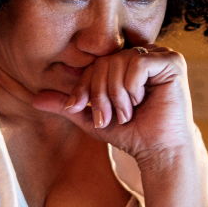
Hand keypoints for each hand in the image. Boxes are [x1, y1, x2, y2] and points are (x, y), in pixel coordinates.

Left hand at [32, 46, 194, 160]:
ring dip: (117, 95)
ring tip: (127, 113)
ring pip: (120, 61)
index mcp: (128, 62)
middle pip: (105, 61)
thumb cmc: (131, 134)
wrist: (158, 152)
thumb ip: (68, 104)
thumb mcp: (93, 118)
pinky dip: (133, 88)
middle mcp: (145, 55)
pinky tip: (142, 102)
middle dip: (100, 94)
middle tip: (110, 117)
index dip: (84, 86)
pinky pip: (137, 63)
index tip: (82, 109)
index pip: (95, 63)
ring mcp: (160, 56)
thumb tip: (34, 98)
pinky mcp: (173, 62)